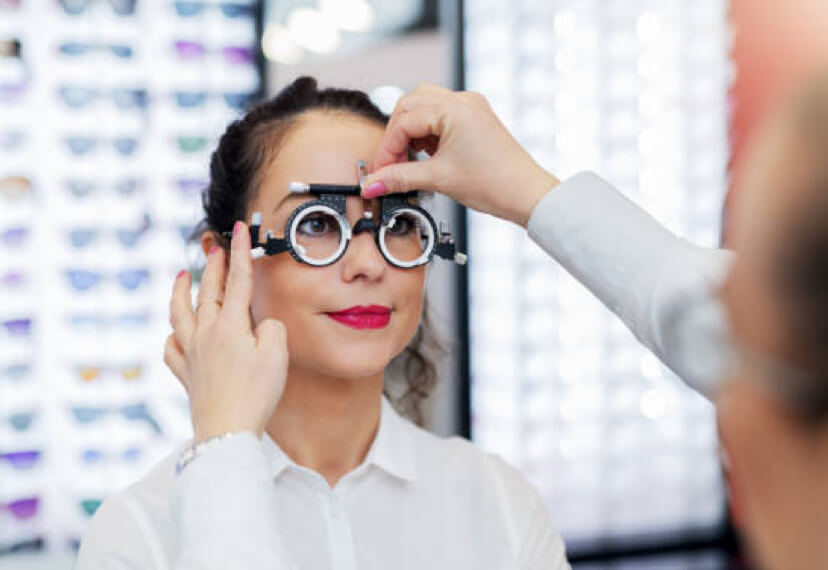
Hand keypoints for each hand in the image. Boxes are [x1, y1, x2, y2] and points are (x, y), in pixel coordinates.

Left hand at [163, 222, 288, 443]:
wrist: (227, 431)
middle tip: (215, 247)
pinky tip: (174, 334)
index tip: (237, 229)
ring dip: (180, 292)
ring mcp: (191, 354)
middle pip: (206, 291)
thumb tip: (259, 325)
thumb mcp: (278, 354)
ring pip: (178, 314)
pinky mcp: (185, 374)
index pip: (236, 280)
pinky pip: (170, 349)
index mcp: (229, 325)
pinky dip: (172, 336)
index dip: (239, 252)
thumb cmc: (256, 394)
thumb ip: (270, 328)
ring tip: (180, 276)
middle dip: (212, 265)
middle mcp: (205, 334)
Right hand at [362, 83, 559, 227]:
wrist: (526, 194)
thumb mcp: (439, 180)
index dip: (387, 148)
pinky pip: (440, 115)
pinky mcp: (475, 118)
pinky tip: (427, 156)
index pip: (404, 121)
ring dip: (410, 132)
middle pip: (409, 106)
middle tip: (391, 165)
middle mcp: (463, 101)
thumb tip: (373, 183)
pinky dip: (427, 133)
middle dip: (396, 136)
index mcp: (455, 109)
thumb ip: (400, 178)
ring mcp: (471, 107)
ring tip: (411, 160)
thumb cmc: (496, 183)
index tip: (380, 171)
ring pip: (423, 107)